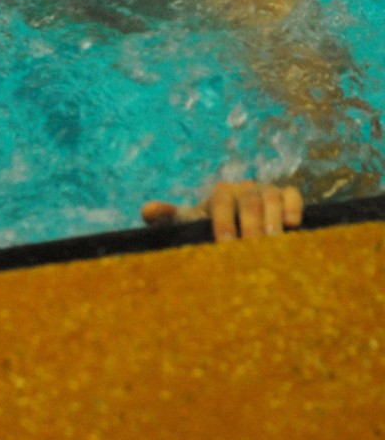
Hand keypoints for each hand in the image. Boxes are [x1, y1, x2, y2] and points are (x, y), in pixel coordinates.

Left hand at [141, 180, 303, 242]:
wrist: (239, 231)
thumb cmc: (209, 230)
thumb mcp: (189, 225)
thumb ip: (169, 218)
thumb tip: (146, 211)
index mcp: (220, 194)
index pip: (221, 202)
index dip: (223, 222)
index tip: (225, 245)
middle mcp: (244, 188)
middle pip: (249, 201)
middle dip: (251, 226)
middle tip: (253, 250)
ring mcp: (266, 191)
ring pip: (271, 197)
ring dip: (273, 219)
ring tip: (274, 243)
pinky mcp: (286, 197)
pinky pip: (292, 194)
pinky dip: (293, 206)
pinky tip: (293, 224)